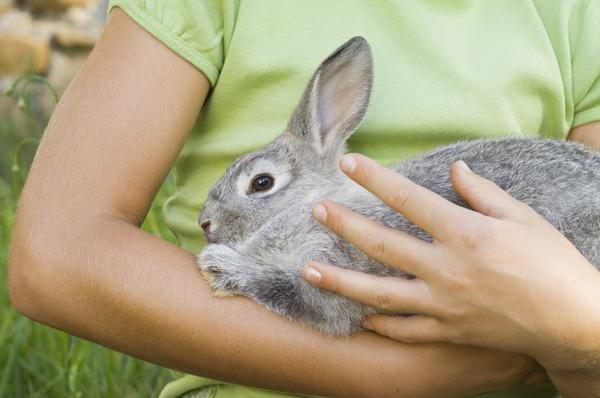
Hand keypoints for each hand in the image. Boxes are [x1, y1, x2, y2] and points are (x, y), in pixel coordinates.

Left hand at [303, 153, 599, 372]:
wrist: (574, 320)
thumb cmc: (551, 262)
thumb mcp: (521, 217)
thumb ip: (482, 192)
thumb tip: (454, 169)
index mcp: (464, 233)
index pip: (407, 198)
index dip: (374, 178)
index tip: (347, 163)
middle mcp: (445, 268)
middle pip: (381, 244)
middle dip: (344, 226)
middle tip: (316, 211)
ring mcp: (443, 304)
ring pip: (379, 293)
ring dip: (341, 281)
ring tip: (309, 271)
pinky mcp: (448, 331)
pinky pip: (405, 330)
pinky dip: (381, 324)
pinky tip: (359, 317)